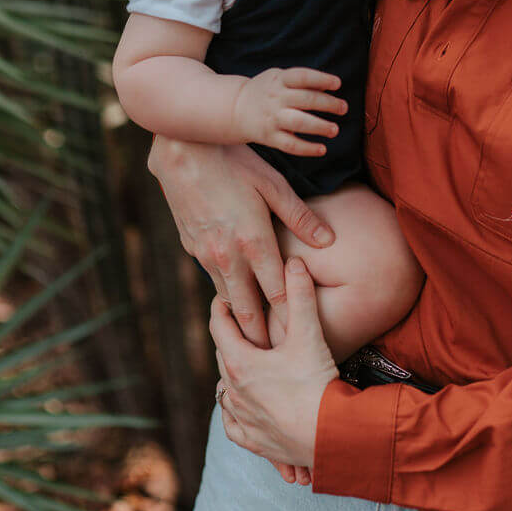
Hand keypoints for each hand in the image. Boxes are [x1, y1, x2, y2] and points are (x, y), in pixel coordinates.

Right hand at [148, 136, 335, 344]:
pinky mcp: (191, 246)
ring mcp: (205, 253)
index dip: (288, 322)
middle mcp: (227, 255)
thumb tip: (328, 242)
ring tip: (256, 341)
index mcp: (253, 242)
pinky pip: (212, 277)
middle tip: (275, 360)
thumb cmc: (236, 160)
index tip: (299, 343)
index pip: (276, 294)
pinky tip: (236, 299)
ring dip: (241, 318)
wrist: (182, 149)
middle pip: (247, 310)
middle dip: (260, 337)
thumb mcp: (273, 185)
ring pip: (227, 297)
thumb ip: (301, 218)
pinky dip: (225, 292)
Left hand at [210, 258, 338, 475]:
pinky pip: (234, 426)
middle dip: (231, 337)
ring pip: (225, 391)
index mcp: (238, 362)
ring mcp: (242, 418)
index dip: (222, 305)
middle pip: (223, 355)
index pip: (219, 325)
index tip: (226, 293)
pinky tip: (241, 410)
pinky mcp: (254, 441)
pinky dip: (235, 414)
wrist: (329, 437)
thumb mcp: (308, 334)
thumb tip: (293, 261)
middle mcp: (232, 391)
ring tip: (244, 363)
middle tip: (241, 322)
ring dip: (232, 374)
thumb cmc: (315, 384)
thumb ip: (300, 296)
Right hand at [232, 67, 347, 155]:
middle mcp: (276, 98)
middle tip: (343, 108)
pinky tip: (322, 149)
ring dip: (319, 127)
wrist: (234, 108)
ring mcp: (272, 118)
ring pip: (299, 123)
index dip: (322, 79)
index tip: (338, 84)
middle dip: (328, 104)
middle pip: (306, 100)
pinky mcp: (270, 137)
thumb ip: (302, 81)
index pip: (302, 76)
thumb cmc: (265, 90)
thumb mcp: (278, 77)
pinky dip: (307, 149)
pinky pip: (290, 145)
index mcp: (279, 80)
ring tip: (334, 130)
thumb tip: (329, 87)